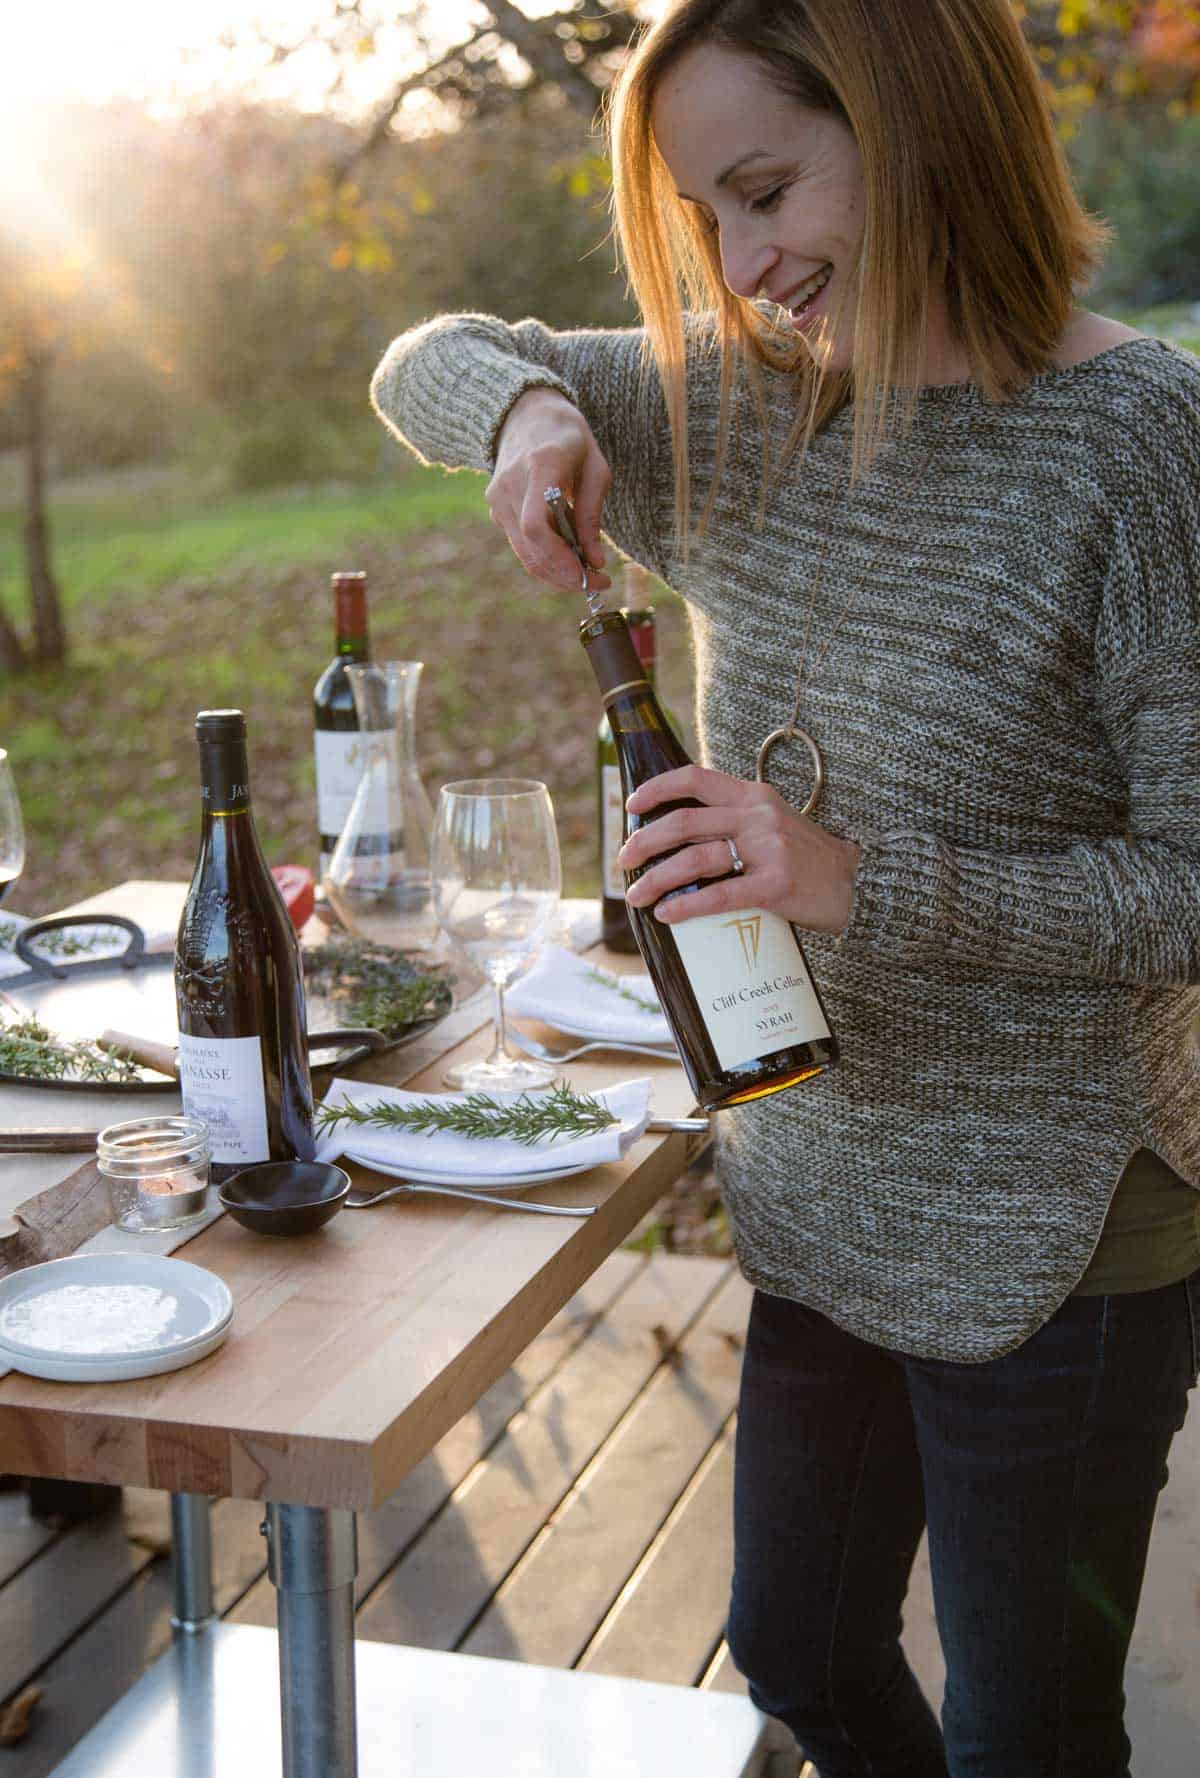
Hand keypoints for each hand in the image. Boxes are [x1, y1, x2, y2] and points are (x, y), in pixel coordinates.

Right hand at [485, 388, 612, 591]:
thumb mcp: (595, 468)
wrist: (526, 413)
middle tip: (596, 583)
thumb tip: (595, 561)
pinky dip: (545, 558)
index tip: (590, 574)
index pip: (536, 527)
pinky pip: (520, 544)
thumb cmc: (569, 438)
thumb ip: (592, 515)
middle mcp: (511, 484)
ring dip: (556, 573)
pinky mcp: (495, 507)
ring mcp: (498, 497)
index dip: (561, 560)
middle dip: (565, 575)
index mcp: (540, 466)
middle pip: (531, 548)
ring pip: (524, 553)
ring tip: (586, 574)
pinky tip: (567, 555)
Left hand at [617, 765, 861, 934]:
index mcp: (753, 795)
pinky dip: (687, 905)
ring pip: (696, 858)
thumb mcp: (772, 822)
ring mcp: (769, 849)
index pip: (695, 778)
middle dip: (645, 841)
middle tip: (624, 860)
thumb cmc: (806, 858)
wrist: (856, 884)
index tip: (631, 805)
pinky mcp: (777, 885)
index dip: (657, 789)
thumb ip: (734, 820)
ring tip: (637, 896)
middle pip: (685, 822)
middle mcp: (758, 816)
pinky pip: (720, 894)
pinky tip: (667, 914)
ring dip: (657, 878)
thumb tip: (678, 835)